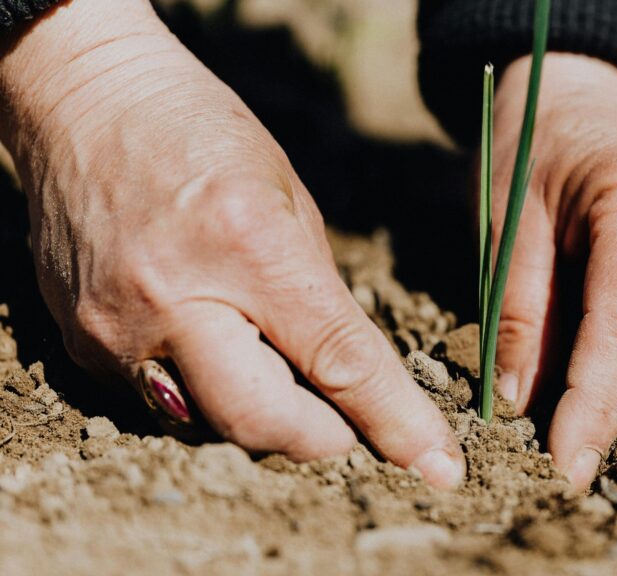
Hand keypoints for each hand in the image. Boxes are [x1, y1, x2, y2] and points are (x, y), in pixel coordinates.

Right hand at [0, 0, 463, 487]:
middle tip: (344, 420)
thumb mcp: (290, 200)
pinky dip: (204, 390)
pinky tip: (209, 339)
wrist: (86, 103)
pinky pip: (161, 403)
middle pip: (265, 424)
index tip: (438, 467)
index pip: (338, 362)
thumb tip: (351, 378)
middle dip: (321, 437)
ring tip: (267, 357)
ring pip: (212, 425)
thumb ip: (320, 296)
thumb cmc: (203, 135)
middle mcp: (176, 299)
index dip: (396, 422)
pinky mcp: (81, 345)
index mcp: (249, 246)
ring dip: (261, 413)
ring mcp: (118, 330)